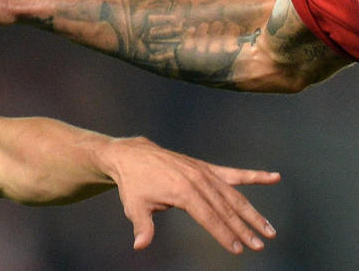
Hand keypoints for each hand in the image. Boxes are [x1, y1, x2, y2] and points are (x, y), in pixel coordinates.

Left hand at [98, 136, 279, 252]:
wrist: (131, 155)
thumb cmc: (134, 183)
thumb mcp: (135, 206)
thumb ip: (142, 227)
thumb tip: (139, 245)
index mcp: (182, 191)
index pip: (208, 217)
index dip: (223, 234)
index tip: (238, 249)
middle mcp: (197, 180)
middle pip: (225, 208)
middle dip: (243, 228)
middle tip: (260, 245)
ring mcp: (204, 172)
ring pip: (233, 195)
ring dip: (252, 213)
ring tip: (269, 229)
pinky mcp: (206, 168)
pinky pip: (233, 173)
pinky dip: (254, 176)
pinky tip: (274, 177)